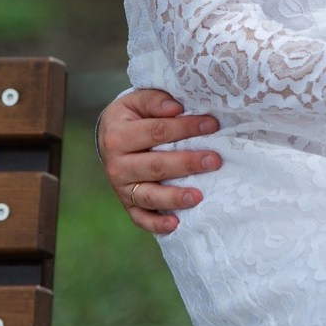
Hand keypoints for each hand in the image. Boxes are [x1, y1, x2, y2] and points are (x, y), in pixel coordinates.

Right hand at [97, 89, 220, 234]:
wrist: (110, 137)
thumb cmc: (133, 116)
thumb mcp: (138, 101)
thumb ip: (156, 100)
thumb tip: (176, 108)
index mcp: (118, 136)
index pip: (157, 131)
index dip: (186, 128)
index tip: (212, 125)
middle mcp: (117, 165)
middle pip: (155, 165)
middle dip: (187, 163)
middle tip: (215, 161)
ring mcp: (121, 188)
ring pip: (148, 195)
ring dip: (174, 197)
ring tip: (199, 196)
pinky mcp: (127, 204)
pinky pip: (140, 218)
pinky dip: (156, 224)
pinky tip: (175, 225)